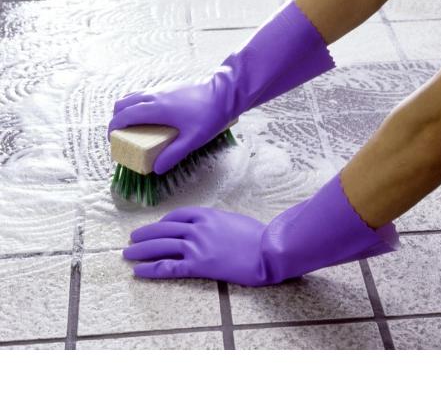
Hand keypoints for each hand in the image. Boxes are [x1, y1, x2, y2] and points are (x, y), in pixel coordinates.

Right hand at [108, 1, 334, 173]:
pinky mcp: (168, 88)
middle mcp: (153, 96)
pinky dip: (138, 104)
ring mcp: (160, 89)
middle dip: (117, 119)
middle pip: (122, 103)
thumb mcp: (193, 140)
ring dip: (127, 110)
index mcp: (155, 108)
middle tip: (123, 135)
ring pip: (132, 96)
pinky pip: (144, 94)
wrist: (224, 93)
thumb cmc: (209, 115)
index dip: (113, 128)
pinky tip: (152, 117)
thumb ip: (173, 154)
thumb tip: (156, 168)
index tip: (113, 140)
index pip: (124, 116)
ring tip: (135, 128)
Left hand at [123, 207, 268, 285]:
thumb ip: (217, 222)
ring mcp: (196, 246)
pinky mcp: (199, 266)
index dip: (163, 222)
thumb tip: (210, 227)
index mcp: (207, 214)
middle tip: (132, 238)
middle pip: (163, 229)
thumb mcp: (234, 220)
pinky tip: (139, 271)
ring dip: (141, 250)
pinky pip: (168, 267)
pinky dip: (151, 269)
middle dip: (145, 234)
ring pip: (161, 247)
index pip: (177, 216)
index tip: (156, 226)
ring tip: (127, 253)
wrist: (267, 250)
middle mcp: (197, 228)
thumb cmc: (257, 235)